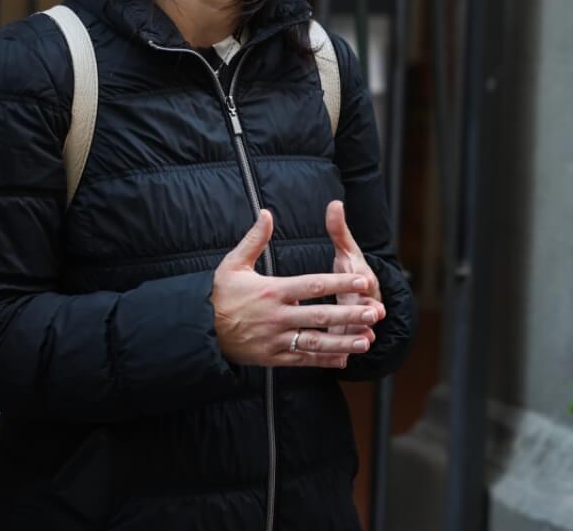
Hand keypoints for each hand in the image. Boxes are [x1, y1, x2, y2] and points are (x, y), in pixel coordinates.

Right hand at [211, 210, 378, 367]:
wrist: (198, 332)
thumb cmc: (218, 295)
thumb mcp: (232, 264)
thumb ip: (254, 239)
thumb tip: (266, 213)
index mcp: (271, 291)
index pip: (312, 285)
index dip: (339, 282)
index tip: (362, 280)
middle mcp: (276, 316)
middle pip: (319, 314)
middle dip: (349, 313)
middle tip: (374, 312)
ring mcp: (275, 339)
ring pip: (315, 341)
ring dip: (343, 340)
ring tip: (367, 339)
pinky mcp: (272, 358)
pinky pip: (302, 359)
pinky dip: (324, 359)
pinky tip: (343, 357)